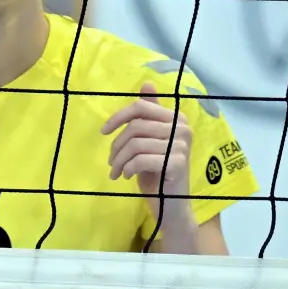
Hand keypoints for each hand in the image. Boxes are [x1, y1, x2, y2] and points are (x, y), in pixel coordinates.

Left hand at [102, 81, 193, 219]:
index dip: (118, 117)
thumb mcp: (150, 140)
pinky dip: (127, 168)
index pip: (141, 107)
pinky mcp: (178, 164)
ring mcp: (182, 146)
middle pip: (136, 126)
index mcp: (177, 118)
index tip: (104, 132)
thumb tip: (147, 83)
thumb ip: (149, 114)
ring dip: (119, 160)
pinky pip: (141, 159)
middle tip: (110, 161)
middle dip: (117, 145)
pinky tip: (126, 176)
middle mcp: (183, 128)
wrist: (171, 205)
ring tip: (116, 171)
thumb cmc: (157, 170)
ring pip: (135, 144)